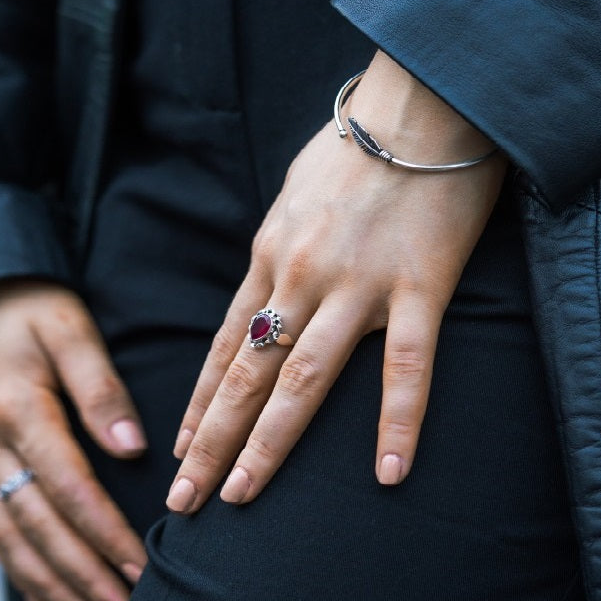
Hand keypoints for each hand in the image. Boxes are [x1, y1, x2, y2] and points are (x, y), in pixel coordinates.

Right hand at [0, 278, 147, 600]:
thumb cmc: (25, 306)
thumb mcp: (67, 328)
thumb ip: (99, 387)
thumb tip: (132, 449)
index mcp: (17, 408)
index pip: (67, 485)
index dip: (104, 532)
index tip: (140, 565)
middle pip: (37, 523)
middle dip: (81, 572)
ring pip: (8, 533)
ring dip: (48, 581)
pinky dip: (16, 565)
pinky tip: (43, 595)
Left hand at [167, 51, 507, 512]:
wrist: (422, 101)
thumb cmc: (357, 144)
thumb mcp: (293, 195)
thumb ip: (277, 248)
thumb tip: (264, 288)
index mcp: (269, 257)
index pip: (223, 345)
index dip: (199, 402)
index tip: (178, 449)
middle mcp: (299, 278)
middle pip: (245, 375)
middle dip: (211, 442)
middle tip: (184, 499)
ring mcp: (357, 286)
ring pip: (303, 381)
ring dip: (268, 445)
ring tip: (242, 497)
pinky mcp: (418, 286)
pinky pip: (406, 367)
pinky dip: (397, 424)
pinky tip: (391, 475)